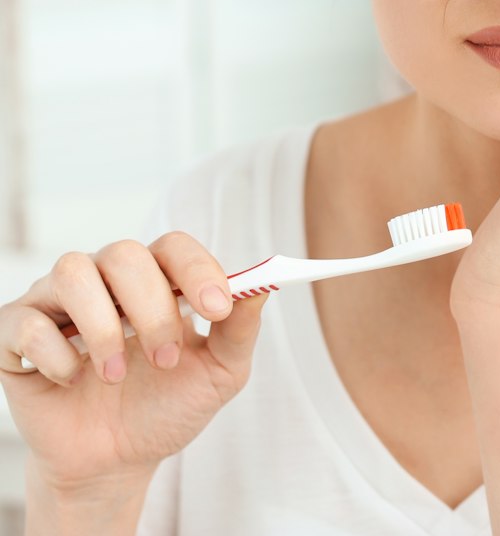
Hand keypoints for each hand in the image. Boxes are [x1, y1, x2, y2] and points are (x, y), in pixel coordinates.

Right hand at [0, 233, 266, 495]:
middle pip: (125, 254)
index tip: (218, 308)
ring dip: (103, 326)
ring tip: (116, 375)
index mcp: (156, 280)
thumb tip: (265, 285)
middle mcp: (105, 279)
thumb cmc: (167, 407)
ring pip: (73, 271)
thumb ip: (241, 329)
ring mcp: (57, 302)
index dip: (197, 269)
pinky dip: (56, 354)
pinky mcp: (17, 332)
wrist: (114, 462)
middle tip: (166, 358)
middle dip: (152, 308)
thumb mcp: (218, 373)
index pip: (174, 246)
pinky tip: (73, 381)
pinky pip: (28, 321)